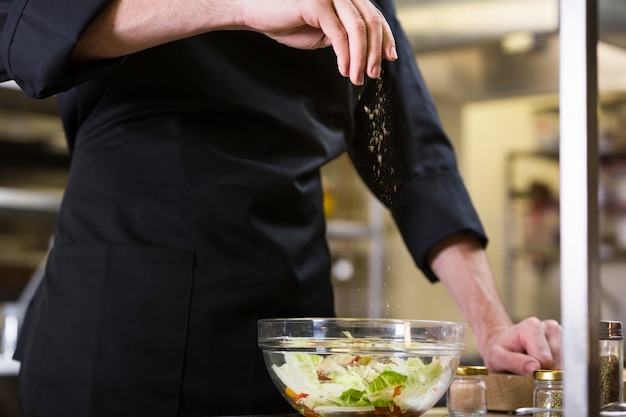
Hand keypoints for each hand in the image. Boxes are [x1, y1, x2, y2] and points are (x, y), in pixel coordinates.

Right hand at [237, 0, 397, 84]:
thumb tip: (366, 51)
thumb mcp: (323, 30)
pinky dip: (345, 55)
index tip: (390, 57)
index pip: (373, 15)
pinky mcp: (316, 3)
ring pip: (358, 29)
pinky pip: (339, 34)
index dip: (386, 37)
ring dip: (362, 57)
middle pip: (371, 21)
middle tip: (374, 74)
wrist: (255, 13)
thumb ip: (344, 34)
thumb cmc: (288, 22)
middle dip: (376, 51)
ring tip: (358, 78)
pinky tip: (345, 70)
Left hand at [480, 317, 561, 374]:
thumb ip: (514, 362)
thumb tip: (535, 368)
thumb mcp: (497, 358)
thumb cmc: (499, 351)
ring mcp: (559, 334)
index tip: (523, 367)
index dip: (535, 370)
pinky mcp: (565, 342)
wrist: (502, 343)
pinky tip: (542, 362)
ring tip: (534, 362)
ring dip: (550, 370)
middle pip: (557, 363)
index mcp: (532, 327)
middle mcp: (549, 327)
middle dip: (544, 371)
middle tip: (528, 366)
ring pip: (563, 365)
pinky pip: (566, 364)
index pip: (545, 359)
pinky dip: (555, 368)